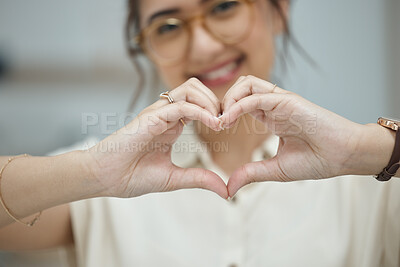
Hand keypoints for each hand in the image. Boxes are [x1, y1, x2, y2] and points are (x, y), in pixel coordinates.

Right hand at [86, 78, 227, 198]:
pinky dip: (200, 111)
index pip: (198, 102)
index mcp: (171, 124)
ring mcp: (157, 113)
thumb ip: (199, 179)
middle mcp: (165, 114)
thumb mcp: (174, 179)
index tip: (228, 126)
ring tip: (220, 121)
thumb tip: (225, 190)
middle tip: (226, 120)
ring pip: (189, 88)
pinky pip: (180, 105)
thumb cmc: (131, 176)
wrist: (103, 179)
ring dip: (209, 101)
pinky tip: (214, 124)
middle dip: (216, 100)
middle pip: (196, 87)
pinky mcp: (149, 118)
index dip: (216, 110)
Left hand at [220, 75, 389, 196]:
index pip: (240, 102)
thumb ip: (251, 173)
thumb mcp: (276, 169)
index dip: (224, 111)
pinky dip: (238, 105)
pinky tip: (227, 119)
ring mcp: (280, 101)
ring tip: (220, 119)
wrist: (344, 157)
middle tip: (214, 122)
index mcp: (270, 117)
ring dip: (228, 98)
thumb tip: (228, 188)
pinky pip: (256, 95)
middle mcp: (273, 105)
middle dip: (222, 101)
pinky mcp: (288, 100)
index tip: (214, 128)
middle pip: (240, 87)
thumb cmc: (317, 160)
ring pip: (246, 83)